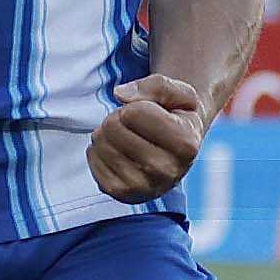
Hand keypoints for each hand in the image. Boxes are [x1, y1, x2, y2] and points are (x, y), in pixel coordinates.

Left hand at [88, 74, 207, 202]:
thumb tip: (119, 95)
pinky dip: (99, 149)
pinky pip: (92, 158)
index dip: (136, 105)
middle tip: (134, 126)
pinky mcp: (120, 194)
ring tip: (127, 138)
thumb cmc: (176, 116)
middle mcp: (167, 172)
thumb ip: (155, 86)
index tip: (150, 113)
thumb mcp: (178, 93)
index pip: (134, 112)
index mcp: (186, 145)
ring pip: (100, 142)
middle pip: (114, 127)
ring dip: (108, 133)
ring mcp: (143, 187)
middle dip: (119, 117)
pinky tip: (118, 152)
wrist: (174, 150)